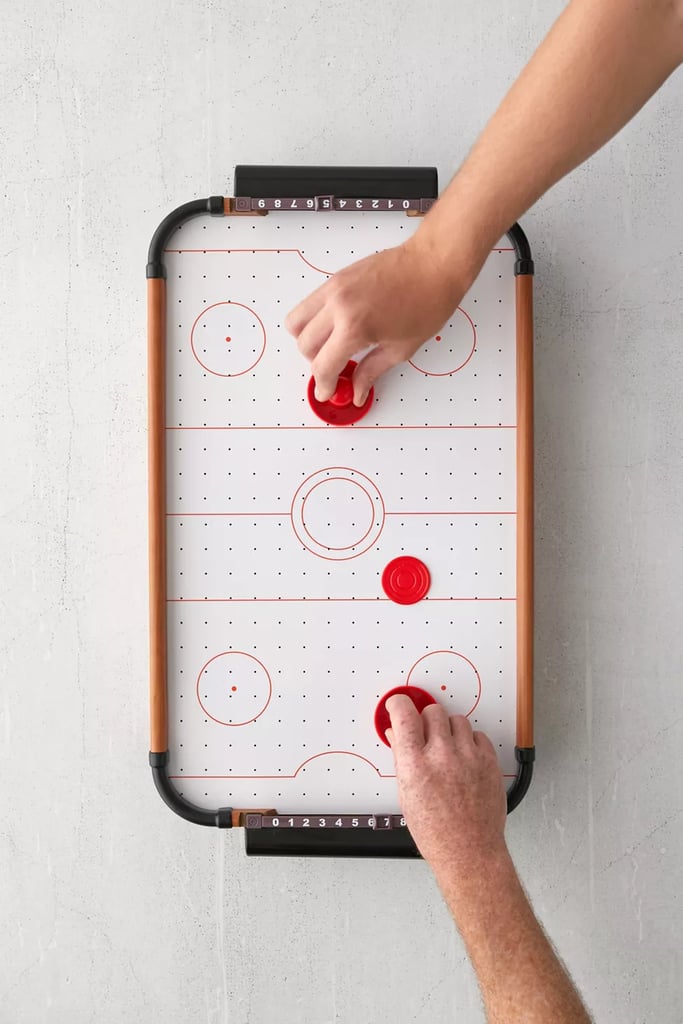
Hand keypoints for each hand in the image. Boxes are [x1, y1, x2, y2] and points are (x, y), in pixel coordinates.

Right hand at [285, 233, 464, 404]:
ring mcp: (334, 288)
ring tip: (330, 346)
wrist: (434, 264)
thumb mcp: (400, 348)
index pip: (323, 366)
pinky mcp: (336, 278)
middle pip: (304, 345)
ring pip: (296, 321)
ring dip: (308, 340)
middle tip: (335, 369)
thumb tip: (357, 390)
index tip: (328, 391)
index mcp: (355, 328)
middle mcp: (339, 306)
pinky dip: (314, 319)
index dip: (324, 385)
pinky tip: (336, 326)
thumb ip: (371, 371)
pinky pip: (309, 303)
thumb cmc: (427, 300)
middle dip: (316, 363)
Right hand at [386, 695, 506, 876]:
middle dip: (426, 720)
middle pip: (433, 711)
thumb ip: (402, 759)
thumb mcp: (406, 795)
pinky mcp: (488, 761)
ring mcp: (468, 757)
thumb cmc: (436, 831)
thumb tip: (397, 735)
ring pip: (457, 719)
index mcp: (415, 765)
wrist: (469, 851)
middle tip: (425, 735)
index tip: (399, 704)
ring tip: (447, 750)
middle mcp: (442, 756)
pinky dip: (470, 742)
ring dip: (449, 730)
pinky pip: (477, 734)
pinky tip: (464, 758)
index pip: (404, 714)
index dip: (399, 704)